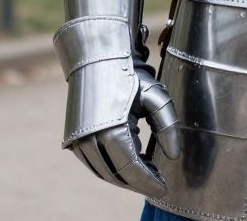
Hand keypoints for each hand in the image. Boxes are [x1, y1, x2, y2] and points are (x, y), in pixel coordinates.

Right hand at [70, 64, 180, 195]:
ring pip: (103, 172)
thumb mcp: (155, 96)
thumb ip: (167, 126)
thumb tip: (173, 156)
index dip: (148, 183)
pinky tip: (127, 162)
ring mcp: (78, 140)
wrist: (97, 57)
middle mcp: (90, 140)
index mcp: (111, 131)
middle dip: (138, 183)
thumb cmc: (129, 74)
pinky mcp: (73, 138)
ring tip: (145, 173)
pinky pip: (93, 163)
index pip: (132, 170)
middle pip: (117, 175)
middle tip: (158, 182)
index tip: (164, 189)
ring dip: (124, 177)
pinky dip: (110, 168)